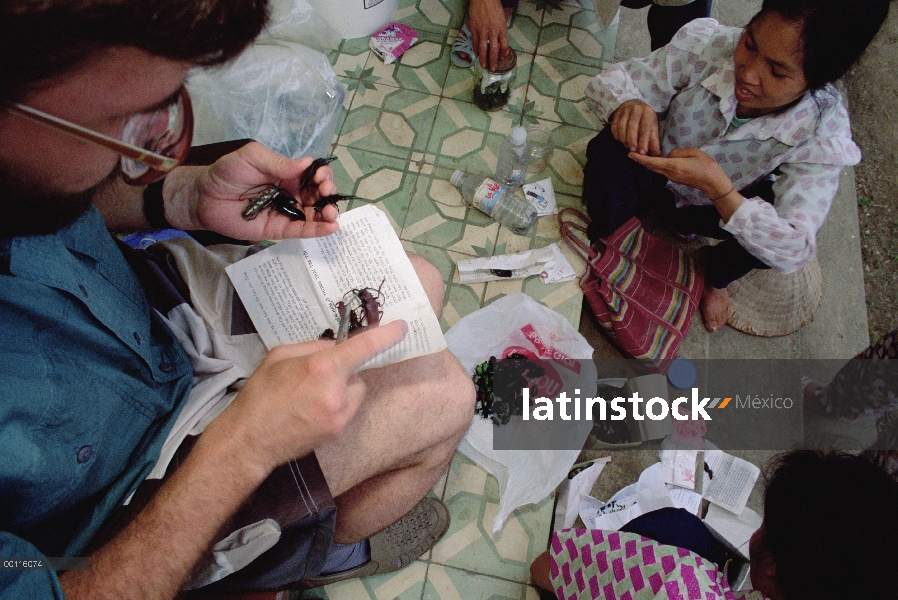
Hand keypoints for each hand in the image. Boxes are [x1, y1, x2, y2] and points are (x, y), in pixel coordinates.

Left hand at [164, 142, 340, 239]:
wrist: (204, 197)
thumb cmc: (226, 173)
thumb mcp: (252, 158)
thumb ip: (279, 163)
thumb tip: (308, 162)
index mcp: (287, 174)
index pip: (313, 175)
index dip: (322, 176)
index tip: (321, 178)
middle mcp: (291, 192)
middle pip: (318, 195)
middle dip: (328, 194)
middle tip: (326, 194)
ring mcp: (286, 212)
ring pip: (314, 214)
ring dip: (328, 214)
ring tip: (332, 214)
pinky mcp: (279, 229)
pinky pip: (301, 230)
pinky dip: (317, 230)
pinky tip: (330, 227)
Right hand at [213, 320, 408, 472]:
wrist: (249, 440)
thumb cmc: (260, 394)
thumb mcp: (280, 355)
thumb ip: (313, 348)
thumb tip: (336, 346)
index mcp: (321, 368)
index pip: (364, 347)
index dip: (386, 335)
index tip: (401, 327)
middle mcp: (337, 392)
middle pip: (359, 372)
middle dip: (345, 369)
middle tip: (317, 374)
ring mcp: (340, 415)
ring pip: (356, 392)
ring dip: (343, 388)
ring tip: (311, 396)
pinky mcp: (338, 431)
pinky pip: (348, 409)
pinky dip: (337, 405)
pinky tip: (311, 410)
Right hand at [468, 0, 509, 70]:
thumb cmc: (494, 7)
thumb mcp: (502, 19)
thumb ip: (502, 31)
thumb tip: (501, 45)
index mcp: (502, 28)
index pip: (504, 45)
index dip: (502, 55)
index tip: (500, 60)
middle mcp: (493, 31)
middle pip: (493, 50)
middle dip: (493, 61)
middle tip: (492, 69)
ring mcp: (483, 30)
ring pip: (483, 49)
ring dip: (483, 59)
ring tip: (483, 65)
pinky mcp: (474, 28)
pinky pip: (475, 42)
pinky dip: (475, 50)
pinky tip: (476, 55)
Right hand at [610, 99, 661, 156]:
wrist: (635, 105)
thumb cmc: (645, 120)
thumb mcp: (652, 128)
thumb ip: (654, 141)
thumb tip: (656, 154)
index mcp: (647, 112)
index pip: (645, 128)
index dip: (643, 141)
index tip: (642, 152)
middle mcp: (636, 109)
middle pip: (632, 126)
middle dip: (632, 140)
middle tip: (632, 150)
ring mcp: (625, 110)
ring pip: (622, 126)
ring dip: (623, 138)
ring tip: (627, 145)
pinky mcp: (616, 113)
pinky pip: (614, 126)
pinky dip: (616, 135)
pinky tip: (620, 140)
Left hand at [629, 148, 742, 221]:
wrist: (713, 183)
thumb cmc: (706, 165)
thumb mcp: (693, 152)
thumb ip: (678, 152)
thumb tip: (668, 155)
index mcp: (673, 165)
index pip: (652, 162)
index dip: (640, 158)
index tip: (630, 154)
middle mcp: (670, 173)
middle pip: (651, 166)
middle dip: (641, 160)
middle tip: (632, 153)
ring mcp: (672, 178)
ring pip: (656, 169)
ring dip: (649, 163)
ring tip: (642, 154)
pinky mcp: (675, 179)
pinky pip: (663, 171)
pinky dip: (657, 165)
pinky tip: (656, 160)